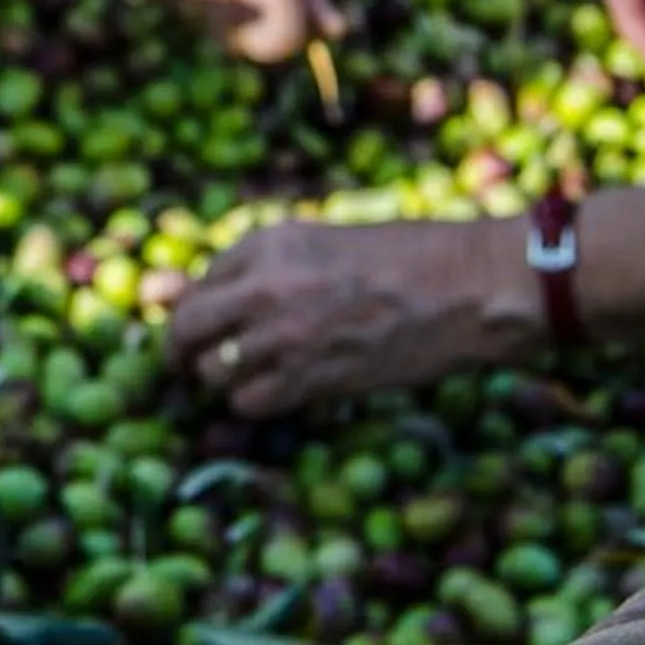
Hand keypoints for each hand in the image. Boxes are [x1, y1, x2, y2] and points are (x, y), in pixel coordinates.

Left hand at [165, 219, 539, 417]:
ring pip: (214, 373)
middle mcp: (264, 287)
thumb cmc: (407, 256)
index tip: (198, 326)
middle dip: (179, 350)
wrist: (465, 287)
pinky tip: (270, 395)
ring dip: (219, 381)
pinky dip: (252, 404)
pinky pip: (251, 403)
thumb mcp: (323, 240)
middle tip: (182, 364)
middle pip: (186, 330)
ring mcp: (285, 336)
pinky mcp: (312, 379)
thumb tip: (214, 296)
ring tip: (238, 380)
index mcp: (267, 243)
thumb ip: (268, 266)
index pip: (198, 284)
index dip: (195, 309)